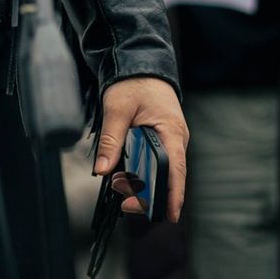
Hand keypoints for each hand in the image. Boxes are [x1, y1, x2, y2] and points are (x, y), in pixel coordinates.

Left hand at [94, 76, 187, 221]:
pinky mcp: (163, 137)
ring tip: (124, 191)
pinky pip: (157, 159)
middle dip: (151, 192)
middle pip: (168, 174)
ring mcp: (171, 138)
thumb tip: (103, 170)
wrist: (140, 62)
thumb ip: (111, 140)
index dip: (173, 195)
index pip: (176, 170)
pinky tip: (129, 175)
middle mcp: (176, 138)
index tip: (170, 216)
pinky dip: (144, 169)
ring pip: (161, 168)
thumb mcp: (117, 109)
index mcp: (172, 132)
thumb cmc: (132, 83)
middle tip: (129, 205)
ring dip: (145, 181)